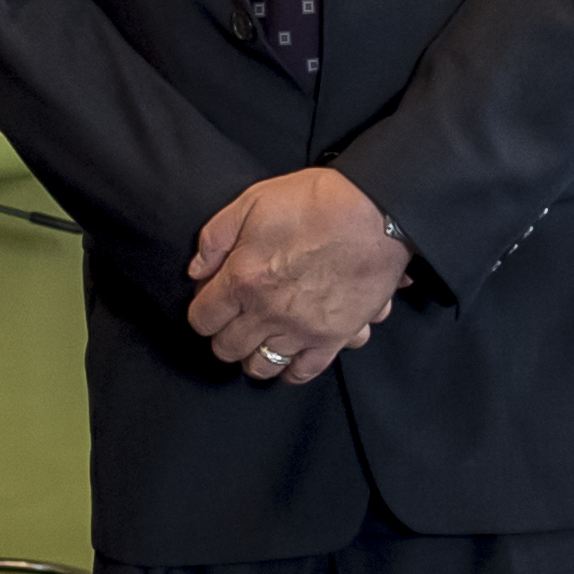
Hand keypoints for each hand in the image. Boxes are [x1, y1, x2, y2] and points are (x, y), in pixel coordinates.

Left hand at [186, 168, 407, 382]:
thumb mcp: (253, 201)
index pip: (202, 319)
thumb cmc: (316, 201)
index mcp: (242, 279)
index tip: (212, 302)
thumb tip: (196, 270)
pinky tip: (289, 356)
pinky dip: (290, 371)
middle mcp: (267, 312)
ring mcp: (300, 329)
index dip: (202, 311)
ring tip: (259, 340)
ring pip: (260, 366)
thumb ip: (216, 236)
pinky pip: (303, 372)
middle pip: (227, 347)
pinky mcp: (333, 338)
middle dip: (224, 335)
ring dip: (253, 355)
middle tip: (234, 321)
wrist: (376, 211)